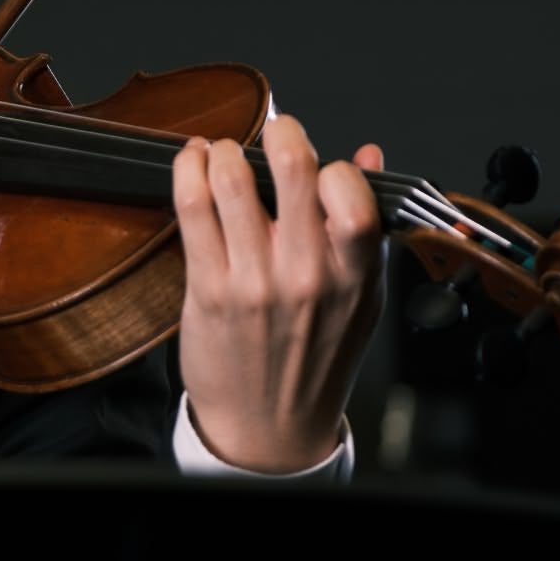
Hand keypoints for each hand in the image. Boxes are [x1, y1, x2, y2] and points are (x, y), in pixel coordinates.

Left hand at [173, 113, 385, 472]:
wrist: (269, 430)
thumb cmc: (315, 357)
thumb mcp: (361, 298)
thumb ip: (365, 224)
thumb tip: (369, 154)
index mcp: (353, 277)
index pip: (353, 199)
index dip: (335, 166)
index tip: (321, 162)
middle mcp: (305, 276)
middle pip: (294, 173)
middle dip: (282, 133)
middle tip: (275, 130)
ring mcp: (253, 282)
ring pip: (233, 182)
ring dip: (225, 150)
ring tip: (224, 151)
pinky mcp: (206, 287)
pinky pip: (192, 209)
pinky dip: (190, 170)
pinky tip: (193, 161)